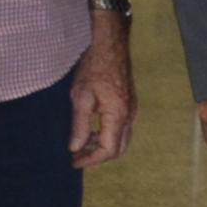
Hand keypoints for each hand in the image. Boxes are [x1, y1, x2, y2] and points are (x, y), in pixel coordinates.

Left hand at [67, 29, 135, 168]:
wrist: (110, 45)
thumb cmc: (93, 67)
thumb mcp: (80, 97)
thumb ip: (79, 125)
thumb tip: (75, 147)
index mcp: (117, 115)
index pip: (108, 150)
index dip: (90, 160)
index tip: (74, 162)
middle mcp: (129, 115)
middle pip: (119, 149)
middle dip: (98, 156)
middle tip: (77, 156)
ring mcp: (132, 110)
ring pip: (122, 140)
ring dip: (102, 146)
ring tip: (81, 143)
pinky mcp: (130, 104)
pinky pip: (122, 129)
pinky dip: (107, 135)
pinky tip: (92, 129)